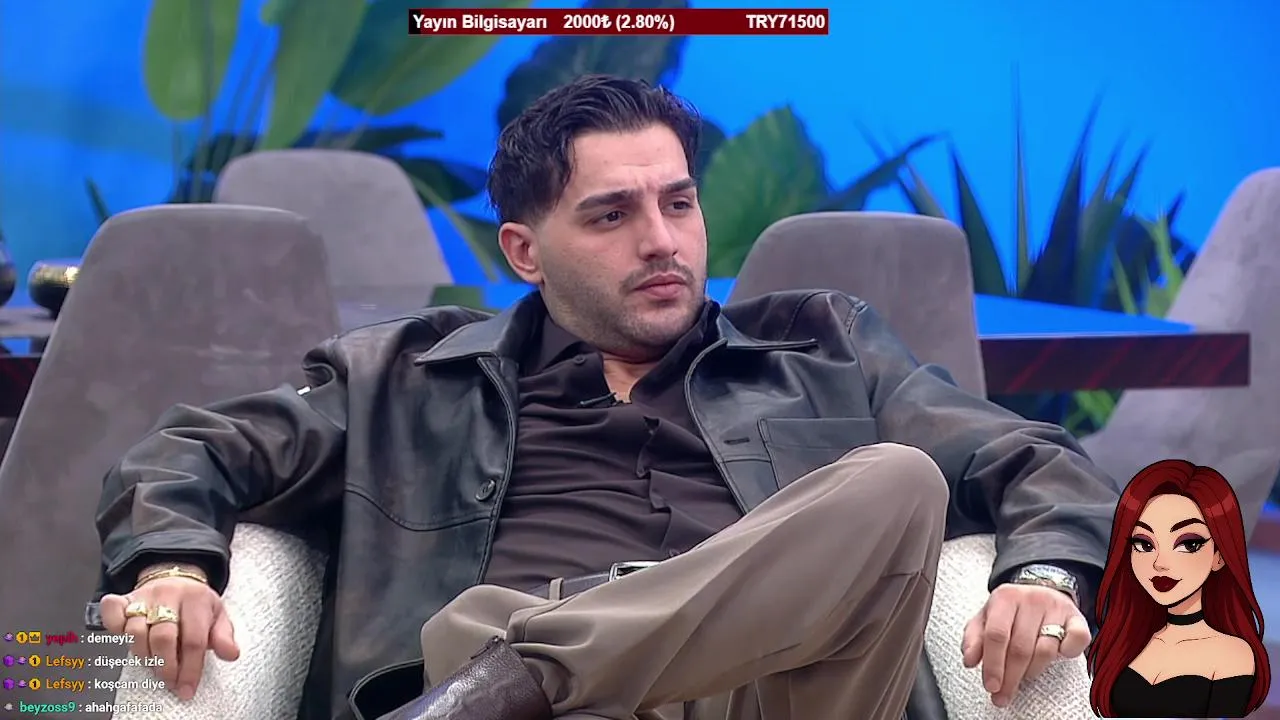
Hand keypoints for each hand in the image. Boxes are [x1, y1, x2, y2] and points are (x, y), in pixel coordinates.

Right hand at [98, 566, 238, 700]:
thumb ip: (223, 636)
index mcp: (196, 599)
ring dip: (144, 656)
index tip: (187, 689)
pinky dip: (114, 628)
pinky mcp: (125, 598)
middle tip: (170, 682)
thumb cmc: (196, 604)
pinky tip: (126, 640)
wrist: (176, 578)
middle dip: (166, 667)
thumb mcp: (217, 615)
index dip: (191, 668)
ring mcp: (145, 596)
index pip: (194, 639)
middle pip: (163, 637)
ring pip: (136, 631)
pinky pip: (112, 613)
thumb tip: (231, 654)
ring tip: (154, 667)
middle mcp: (169, 595)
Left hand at [960, 584, 1089, 707]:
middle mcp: (1031, 599)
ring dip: (1032, 671)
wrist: (1040, 590)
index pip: (996, 635)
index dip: (993, 664)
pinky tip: (1057, 656)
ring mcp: (1056, 608)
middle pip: (1020, 648)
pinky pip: (1077, 641)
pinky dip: (1067, 653)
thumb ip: (974, 638)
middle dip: (1010, 677)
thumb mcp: (985, 618)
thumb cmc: (1011, 611)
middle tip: (1003, 695)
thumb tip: (969, 660)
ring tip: (1023, 676)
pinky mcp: (1077, 618)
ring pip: (1045, 650)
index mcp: (1005, 598)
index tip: (991, 686)